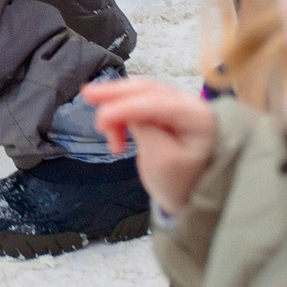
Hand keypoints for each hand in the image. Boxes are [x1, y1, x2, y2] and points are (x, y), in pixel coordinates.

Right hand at [81, 78, 217, 214]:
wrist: (188, 195)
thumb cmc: (178, 182)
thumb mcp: (162, 161)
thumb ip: (145, 131)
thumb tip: (125, 111)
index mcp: (198, 118)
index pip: (158, 104)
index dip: (127, 107)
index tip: (102, 117)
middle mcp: (189, 104)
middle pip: (148, 90)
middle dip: (116, 94)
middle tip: (87, 95)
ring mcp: (176, 105)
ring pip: (139, 93)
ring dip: (115, 105)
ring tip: (101, 128)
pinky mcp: (163, 111)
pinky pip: (137, 103)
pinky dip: (120, 113)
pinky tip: (112, 130)